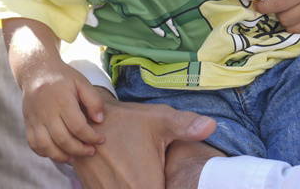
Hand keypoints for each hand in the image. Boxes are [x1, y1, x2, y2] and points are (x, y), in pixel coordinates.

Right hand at [21, 60, 107, 161]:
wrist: (36, 71)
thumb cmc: (63, 78)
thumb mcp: (81, 82)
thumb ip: (94, 100)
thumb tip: (99, 121)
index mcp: (61, 100)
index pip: (77, 126)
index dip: (91, 137)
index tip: (101, 140)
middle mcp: (46, 111)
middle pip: (63, 139)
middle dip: (80, 150)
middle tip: (91, 151)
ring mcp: (34, 118)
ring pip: (46, 146)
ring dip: (62, 156)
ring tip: (75, 156)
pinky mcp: (28, 123)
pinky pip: (34, 144)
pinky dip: (46, 153)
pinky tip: (58, 152)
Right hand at [71, 95, 215, 188]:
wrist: (86, 118)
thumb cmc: (128, 120)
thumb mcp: (159, 119)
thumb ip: (186, 126)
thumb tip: (213, 125)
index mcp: (143, 185)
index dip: (170, 187)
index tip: (166, 178)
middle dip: (157, 183)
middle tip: (155, 171)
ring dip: (136, 185)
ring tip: (139, 170)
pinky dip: (124, 185)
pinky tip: (128, 174)